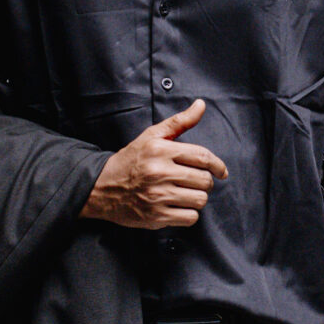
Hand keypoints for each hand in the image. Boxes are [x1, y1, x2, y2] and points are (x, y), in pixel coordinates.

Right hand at [81, 99, 226, 229]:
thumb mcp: (152, 136)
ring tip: (185, 193)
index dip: (218, 165)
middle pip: (204, 180)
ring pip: (200, 200)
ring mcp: (158, 196)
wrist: (102, 187)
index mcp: (161, 150)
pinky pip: (190, 218)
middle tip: (195, 181)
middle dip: (205, 182)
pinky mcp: (156, 216)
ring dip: (197, 198)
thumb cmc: (131, 160)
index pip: (202, 157)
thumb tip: (201, 105)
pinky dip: (189, 213)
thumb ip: (179, 122)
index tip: (221, 171)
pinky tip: (178, 206)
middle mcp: (160, 172)